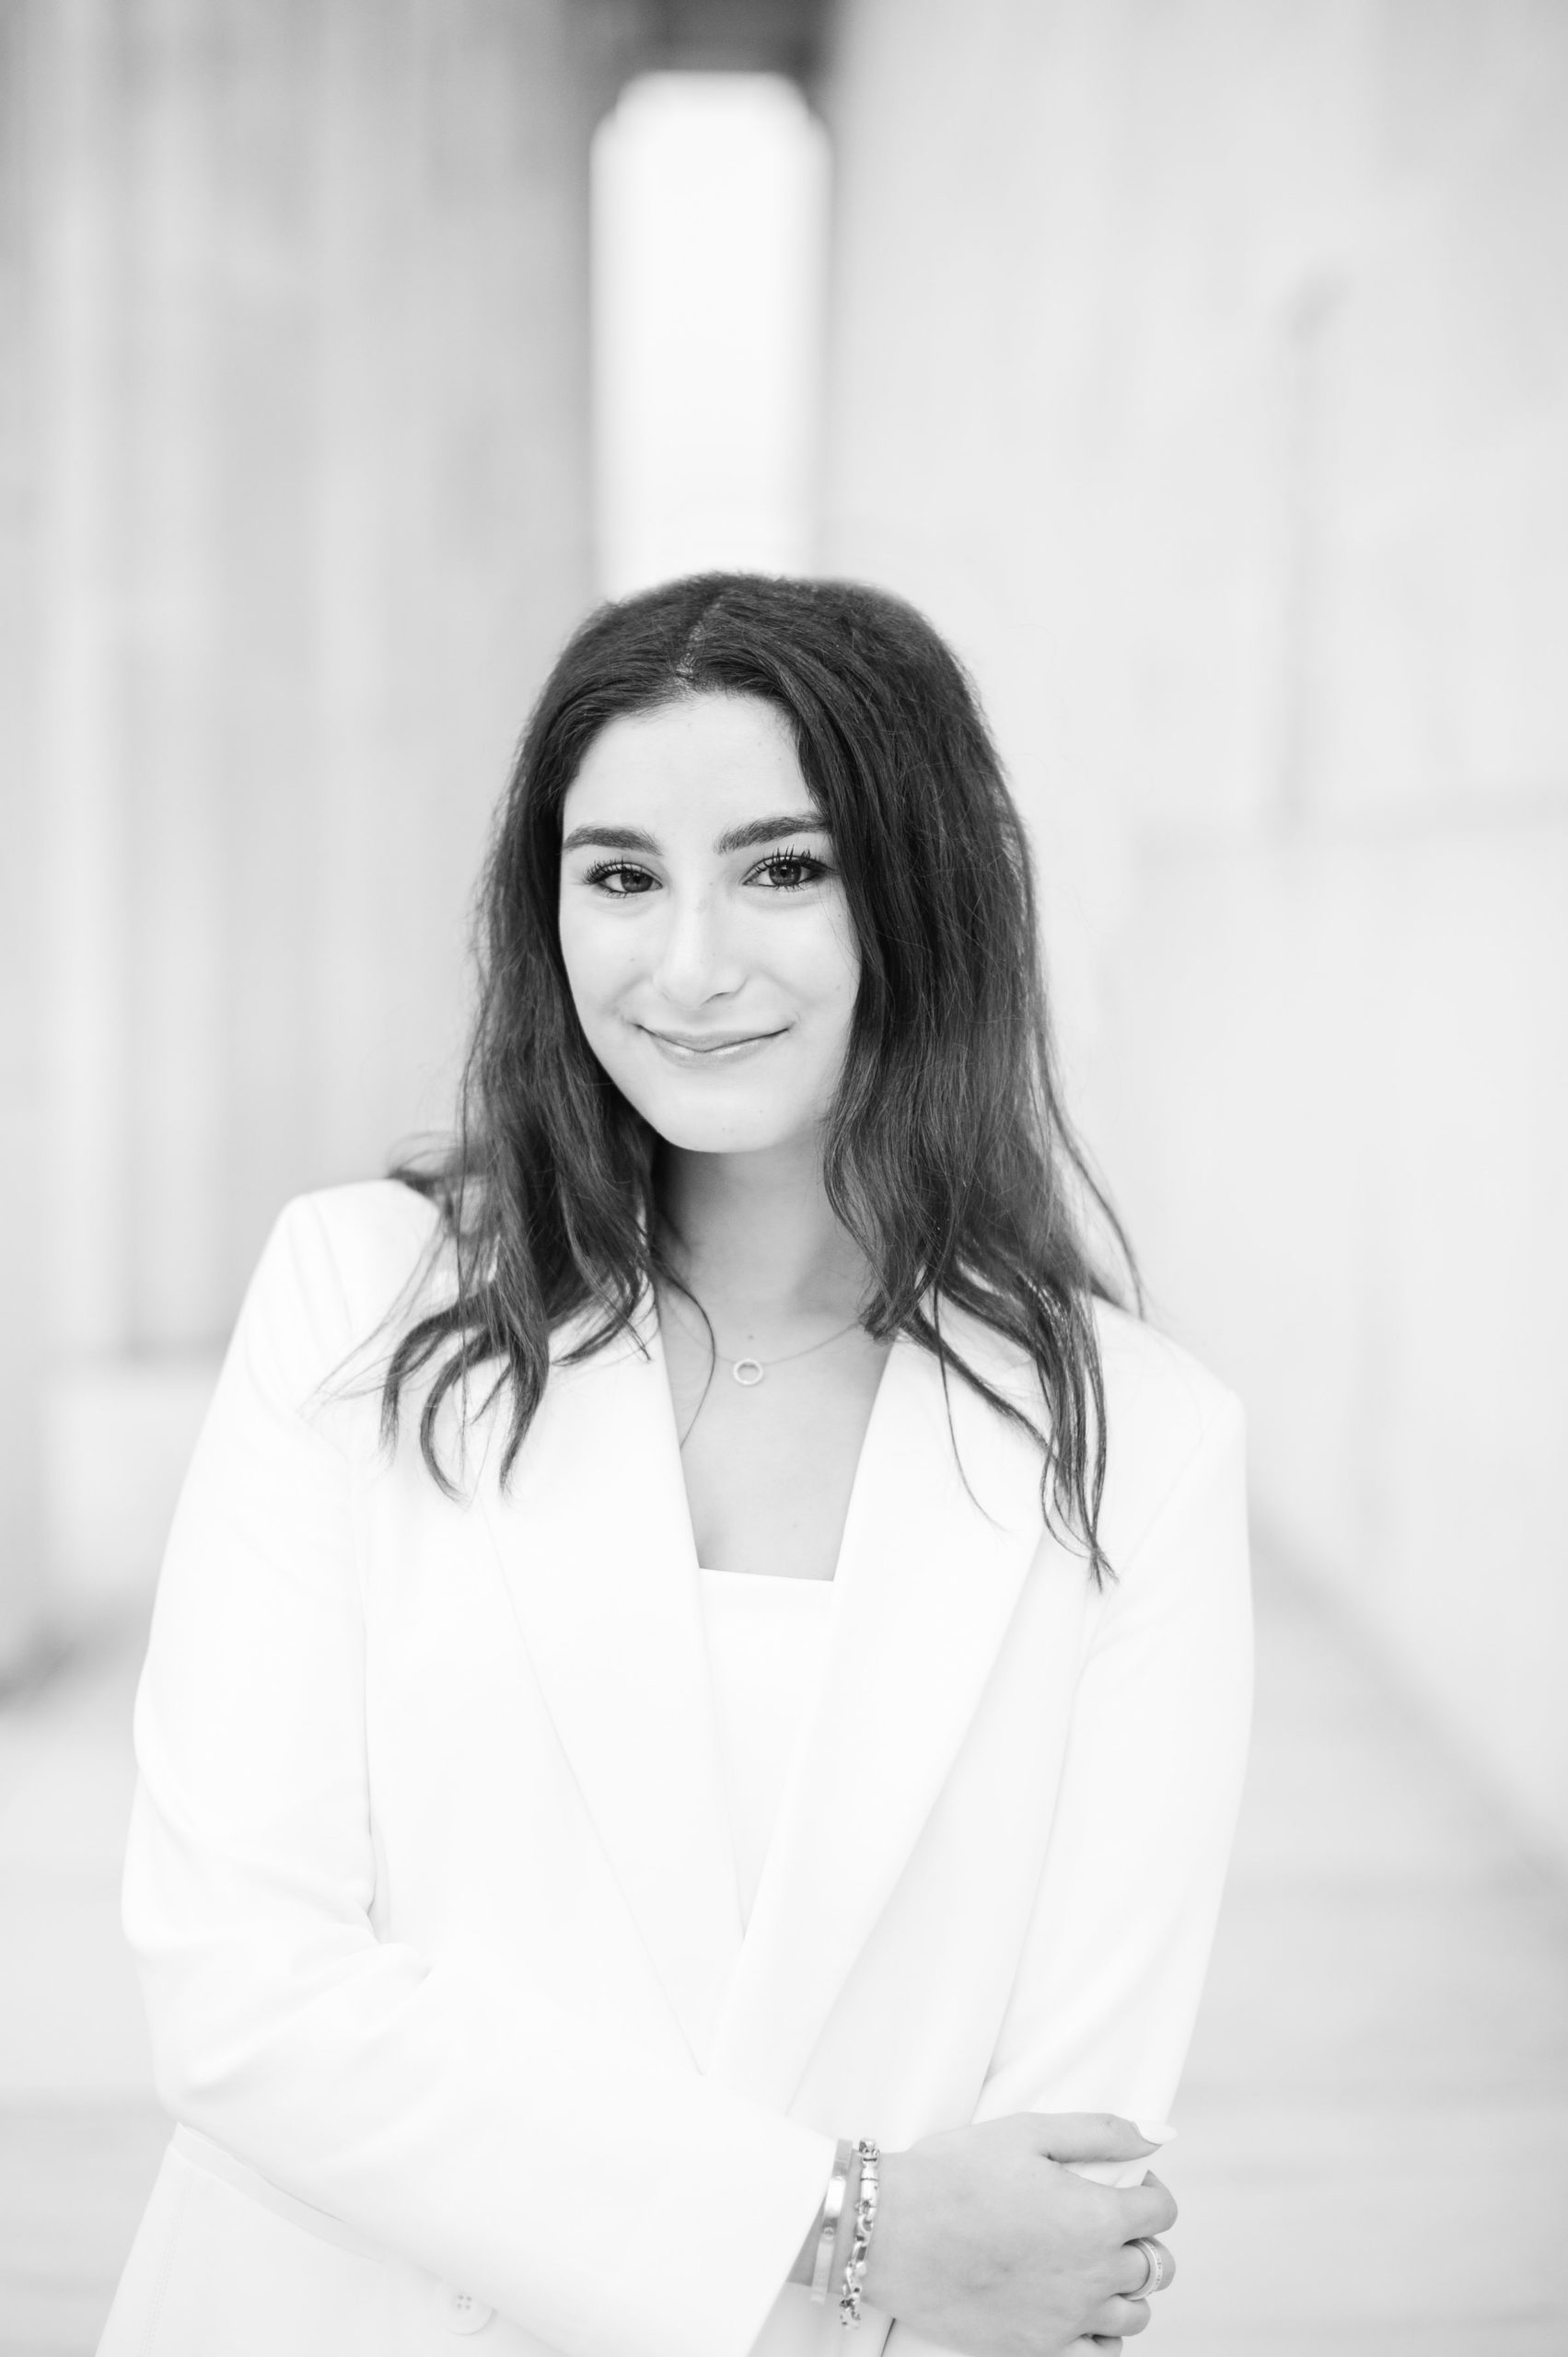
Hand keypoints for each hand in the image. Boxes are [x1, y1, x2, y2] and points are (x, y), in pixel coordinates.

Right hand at [858, 2113, 1176, 2356]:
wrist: (890, 2232)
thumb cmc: (954, 2172)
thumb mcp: (1027, 2130)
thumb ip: (1101, 2132)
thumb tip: (1161, 2134)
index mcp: (1097, 2217)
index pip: (1161, 2210)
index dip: (1147, 2189)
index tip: (1122, 2182)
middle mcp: (1093, 2275)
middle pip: (1154, 2264)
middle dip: (1136, 2238)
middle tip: (1096, 2219)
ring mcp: (1068, 2320)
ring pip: (1134, 2313)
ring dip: (1123, 2287)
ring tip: (1085, 2263)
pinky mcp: (1039, 2350)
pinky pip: (1102, 2355)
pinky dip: (1102, 2335)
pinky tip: (1078, 2310)